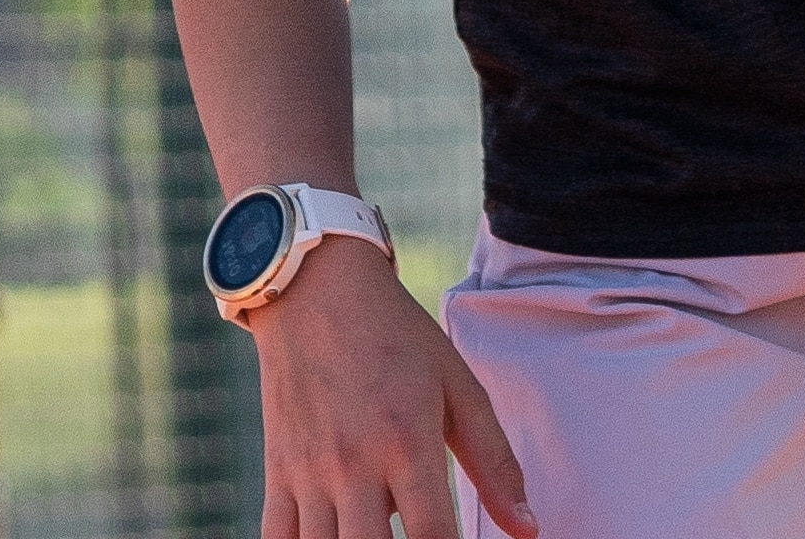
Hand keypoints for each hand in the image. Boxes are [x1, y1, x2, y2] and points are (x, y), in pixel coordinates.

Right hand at [250, 235, 532, 538]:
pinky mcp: (276, 471)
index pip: (433, 537)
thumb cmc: (397, 337)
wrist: (317, 290)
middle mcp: (354, 463)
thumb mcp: (458, 387)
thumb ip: (495, 463)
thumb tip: (527, 530)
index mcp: (407, 442)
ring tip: (378, 535)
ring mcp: (309, 471)